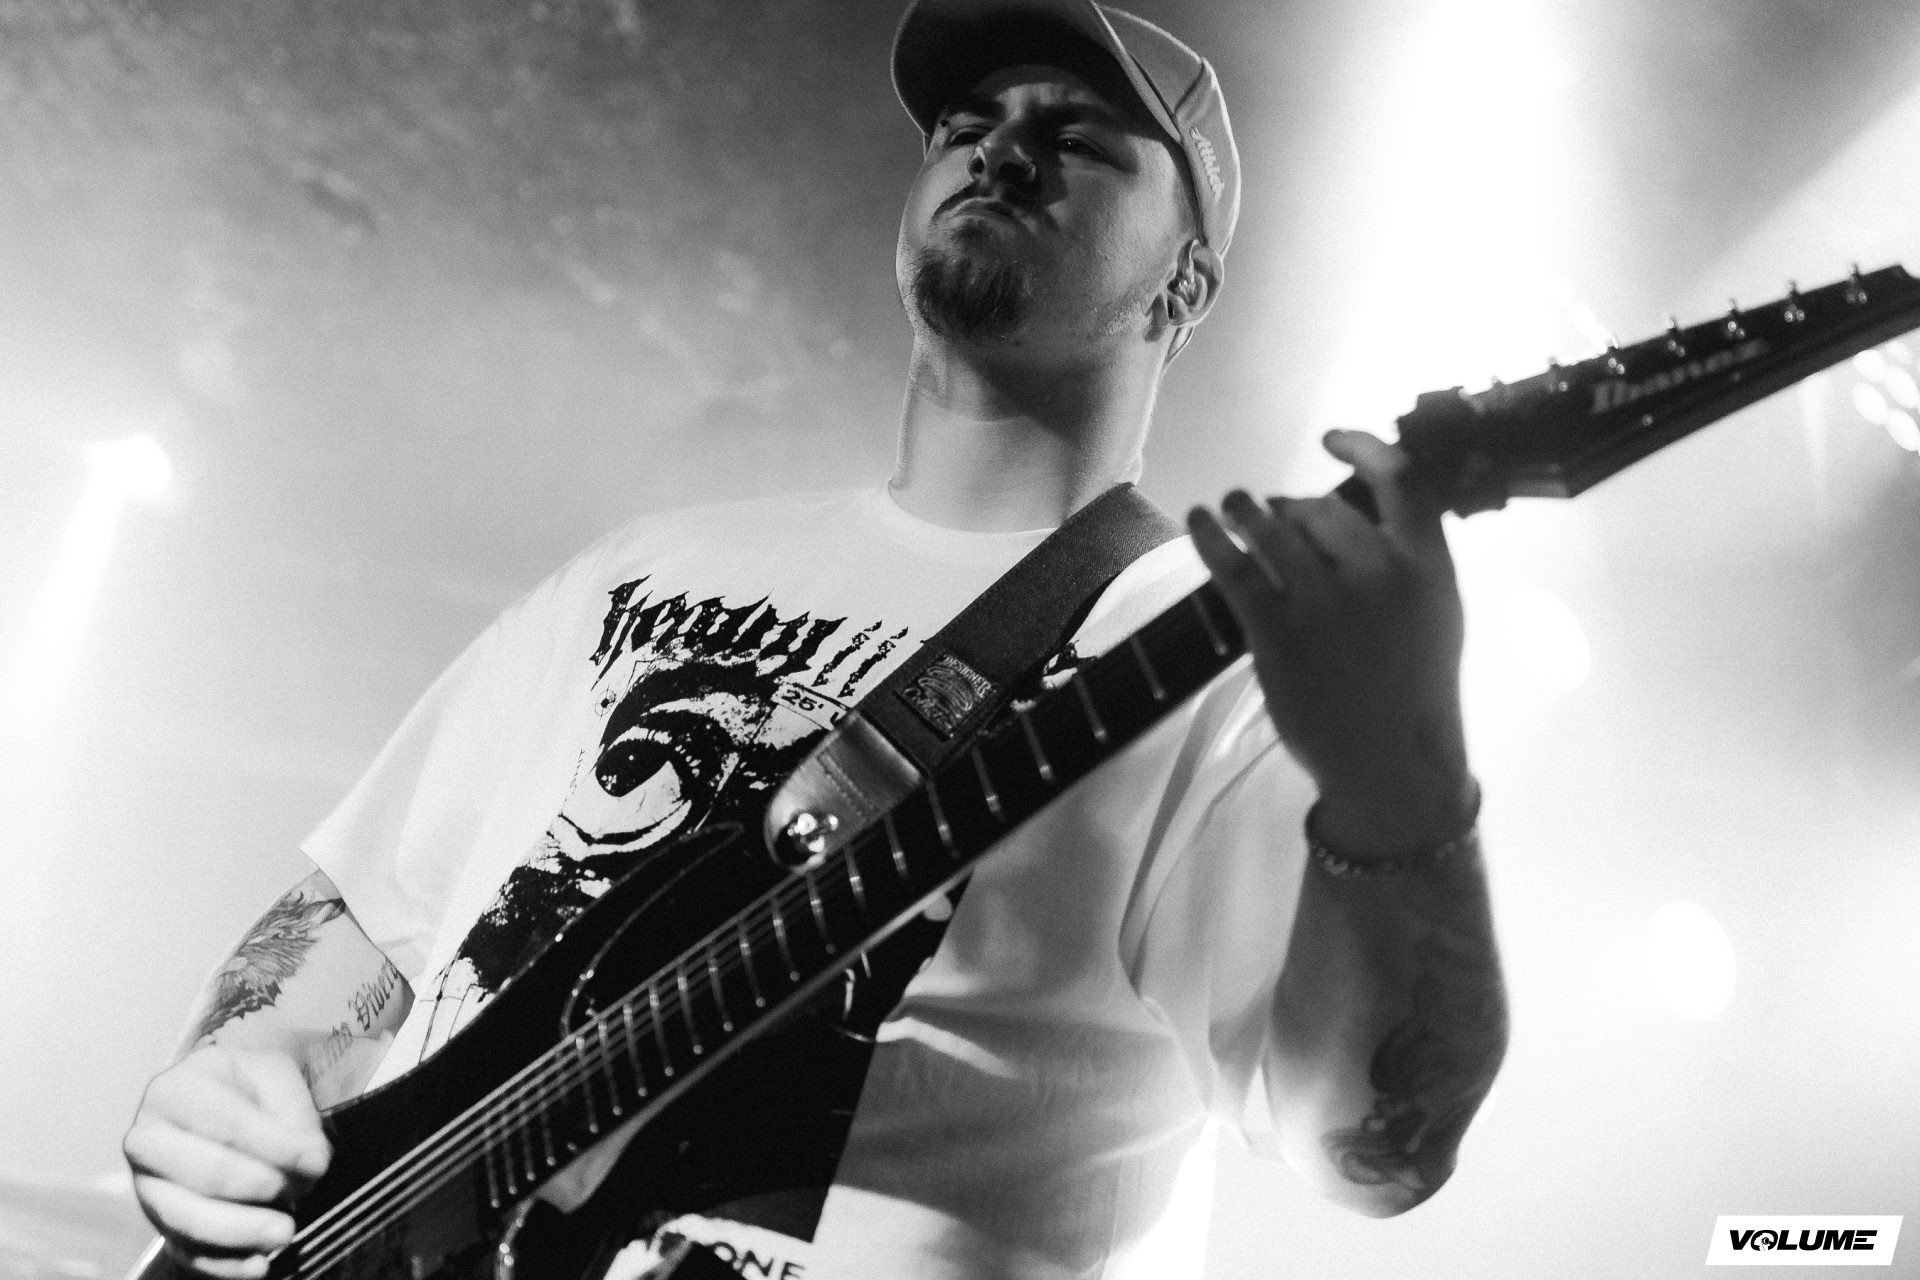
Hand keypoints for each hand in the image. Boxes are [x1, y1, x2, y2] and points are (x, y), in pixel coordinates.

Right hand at [124, 1044, 329, 1277]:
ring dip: (244, 1231)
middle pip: (208, 1174)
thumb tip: (311, 1163)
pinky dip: (224, 1265)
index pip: (227, 1125)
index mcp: (174, 1092)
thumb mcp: (274, 1077)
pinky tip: (259, 1265)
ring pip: (190, 1219)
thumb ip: (295, 1114)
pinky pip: (187, 1253)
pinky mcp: (160, 1225)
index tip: (319, 1162)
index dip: (277, 1148)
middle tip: (305, 1191)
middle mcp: (147, 1141)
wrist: (218, 1101)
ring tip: (286, 1232)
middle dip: (263, 1187)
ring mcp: (147, 1188)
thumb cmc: (248, 1089)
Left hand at [1190, 429, 1475, 851]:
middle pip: (1321, 510)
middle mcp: (1379, 576)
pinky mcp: (1279, 634)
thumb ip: (1406, 559)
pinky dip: (1212, 538)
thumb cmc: (1412, 688)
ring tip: (1229, 505)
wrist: (1392, 764)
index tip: (1331, 438)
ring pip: (1273, 530)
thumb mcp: (1436, 614)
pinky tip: (1199, 522)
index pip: (1401, 480)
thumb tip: (1351, 514)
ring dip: (1244, 510)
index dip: (1363, 447)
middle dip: (1290, 508)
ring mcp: (1326, 605)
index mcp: (1427, 566)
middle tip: (1271, 512)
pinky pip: (1236, 570)